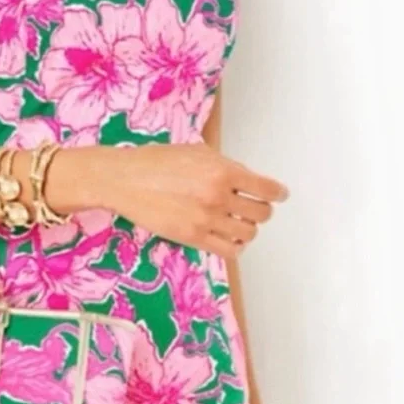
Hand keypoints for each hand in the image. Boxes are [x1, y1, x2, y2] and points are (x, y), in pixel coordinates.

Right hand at [92, 143, 288, 257]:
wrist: (124, 179)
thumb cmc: (155, 162)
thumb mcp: (197, 152)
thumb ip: (226, 166)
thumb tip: (247, 180)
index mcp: (223, 171)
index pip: (267, 188)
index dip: (277, 193)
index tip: (279, 195)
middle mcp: (218, 195)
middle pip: (261, 214)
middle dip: (261, 211)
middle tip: (254, 209)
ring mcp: (205, 219)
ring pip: (248, 234)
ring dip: (246, 229)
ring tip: (237, 224)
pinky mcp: (192, 237)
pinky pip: (229, 251)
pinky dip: (235, 247)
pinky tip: (228, 239)